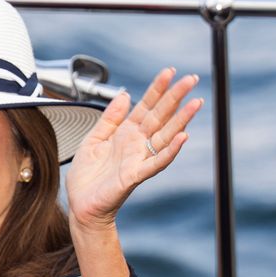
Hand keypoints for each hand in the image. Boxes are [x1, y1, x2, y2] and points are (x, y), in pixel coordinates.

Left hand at [66, 69, 202, 230]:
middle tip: (192, 79)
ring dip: (181, 120)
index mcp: (125, 134)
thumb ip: (109, 119)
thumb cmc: (86, 177)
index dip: (157, 88)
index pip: (145, 106)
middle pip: (160, 116)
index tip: (170, 71)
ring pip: (164, 136)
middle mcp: (135, 145)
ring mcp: (137, 160)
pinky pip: (155, 163)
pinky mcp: (134, 176)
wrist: (80, 205)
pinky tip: (182, 138)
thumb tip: (123, 95)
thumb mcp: (93, 139)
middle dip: (175, 97)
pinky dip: (169, 151)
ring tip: (195, 104)